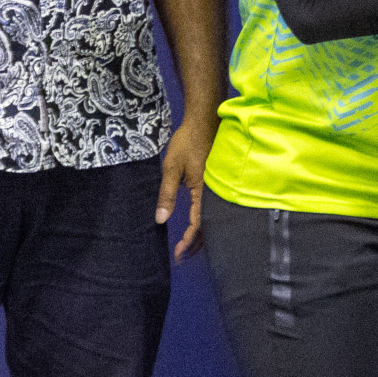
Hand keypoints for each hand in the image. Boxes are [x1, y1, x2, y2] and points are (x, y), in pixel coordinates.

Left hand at [156, 113, 218, 262]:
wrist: (205, 119)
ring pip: (212, 216)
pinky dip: (206, 219)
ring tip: (189, 245)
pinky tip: (200, 222)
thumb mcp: (172, 168)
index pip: (197, 223)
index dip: (187, 240)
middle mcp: (213, 191)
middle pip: (208, 225)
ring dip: (202, 233)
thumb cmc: (188, 142)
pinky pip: (212, 206)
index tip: (177, 254)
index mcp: (203, 191)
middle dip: (196, 243)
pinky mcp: (216, 179)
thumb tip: (161, 219)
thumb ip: (167, 194)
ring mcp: (216, 185)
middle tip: (183, 256)